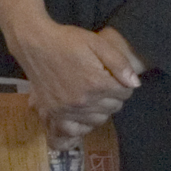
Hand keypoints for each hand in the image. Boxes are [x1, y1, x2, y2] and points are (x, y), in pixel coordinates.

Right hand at [0, 0, 143, 134]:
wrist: (35, 44)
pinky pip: (75, 129)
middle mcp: (84, 101)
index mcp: (97, 83)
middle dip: (113, 96)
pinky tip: (82, 112)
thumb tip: (134, 84)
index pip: (125, 93)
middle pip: (113, 108)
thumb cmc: (67, 40)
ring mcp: (68, 109)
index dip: (123, 84)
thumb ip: (119, 63)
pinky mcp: (54, 112)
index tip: (114, 76)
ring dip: (100, 109)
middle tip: (103, 83)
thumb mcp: (97, 43)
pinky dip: (82, 124)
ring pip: (98, 120)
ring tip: (93, 95)